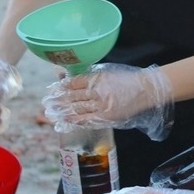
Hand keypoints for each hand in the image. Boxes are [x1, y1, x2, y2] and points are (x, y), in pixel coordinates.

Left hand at [42, 63, 173, 139]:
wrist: (147, 89)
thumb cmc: (127, 79)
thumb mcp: (107, 72)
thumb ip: (90, 77)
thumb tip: (69, 79)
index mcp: (97, 78)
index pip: (74, 82)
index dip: (61, 87)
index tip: (51, 89)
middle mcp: (98, 91)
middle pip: (73, 97)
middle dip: (58, 101)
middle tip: (46, 103)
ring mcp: (102, 105)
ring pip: (78, 109)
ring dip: (62, 112)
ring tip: (50, 113)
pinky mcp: (107, 117)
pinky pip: (88, 120)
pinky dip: (75, 121)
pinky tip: (66, 121)